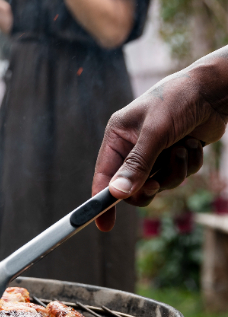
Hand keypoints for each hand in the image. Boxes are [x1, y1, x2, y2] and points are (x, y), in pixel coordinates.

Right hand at [91, 49, 227, 230]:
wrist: (214, 90)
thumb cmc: (179, 100)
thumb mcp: (156, 132)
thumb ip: (137, 164)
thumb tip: (118, 194)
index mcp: (118, 136)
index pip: (104, 175)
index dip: (102, 201)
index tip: (103, 225)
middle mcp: (133, 146)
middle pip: (131, 187)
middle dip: (148, 185)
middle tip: (155, 184)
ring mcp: (155, 152)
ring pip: (159, 184)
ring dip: (174, 172)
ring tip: (182, 149)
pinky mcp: (175, 155)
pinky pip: (178, 176)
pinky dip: (188, 165)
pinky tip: (193, 144)